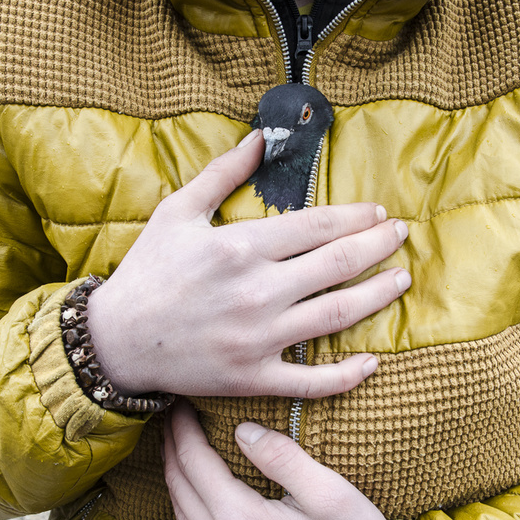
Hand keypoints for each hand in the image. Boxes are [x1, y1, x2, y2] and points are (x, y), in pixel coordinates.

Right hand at [86, 130, 410, 398]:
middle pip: (339, 264)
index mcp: (242, 247)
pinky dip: (347, 375)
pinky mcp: (255, 377)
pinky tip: (373, 362)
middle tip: (401, 236)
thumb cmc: (148, 271)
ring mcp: (260, 339)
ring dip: (379, 296)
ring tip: (401, 281)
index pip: (319, 226)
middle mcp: (258, 291)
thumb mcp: (177, 211)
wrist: (118, 340)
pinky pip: (312, 381)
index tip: (378, 213)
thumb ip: (222, 174)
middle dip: (379, 247)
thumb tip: (262, 138)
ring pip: (338, 315)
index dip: (357, 218)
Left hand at [163, 400, 405, 519]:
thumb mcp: (328, 491)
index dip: (184, 429)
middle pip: (179, 490)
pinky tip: (196, 503)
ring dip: (177, 482)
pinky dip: (187, 518)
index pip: (194, 463)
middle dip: (173, 449)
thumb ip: (281, 456)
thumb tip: (242, 429)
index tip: (182, 403)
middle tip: (175, 420)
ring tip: (181, 452)